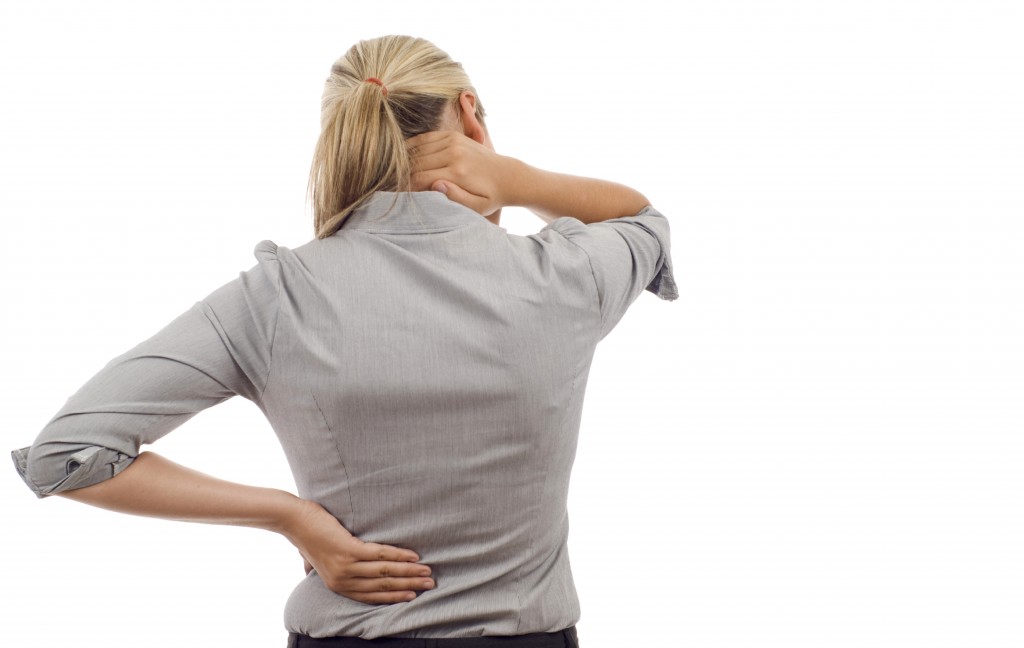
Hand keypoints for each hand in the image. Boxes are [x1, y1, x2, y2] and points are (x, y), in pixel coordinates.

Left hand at [284, 499, 434, 604]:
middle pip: (383, 586)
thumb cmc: (306, 536)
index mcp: (337, 585)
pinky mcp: (349, 550)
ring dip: (409, 572)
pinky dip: (399, 555)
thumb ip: (321, 569)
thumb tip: (311, 571)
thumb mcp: (312, 561)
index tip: (413, 595)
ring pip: (385, 571)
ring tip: (426, 571)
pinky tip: (412, 556)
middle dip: (409, 586)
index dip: (394, 596)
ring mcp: (346, 566)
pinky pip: (380, 554)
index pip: (372, 596)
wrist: (294, 520)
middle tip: (429, 584)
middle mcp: (342, 580)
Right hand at [406, 130, 519, 216]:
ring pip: (417, 149)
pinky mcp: (453, 135)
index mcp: (458, 172)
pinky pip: (425, 139)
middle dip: (402, 175)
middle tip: (391, 185)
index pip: (420, 178)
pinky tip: (405, 158)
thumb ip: (457, 199)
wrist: (506, 175)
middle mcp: (454, 153)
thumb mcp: (478, 207)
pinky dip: (413, 147)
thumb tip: (436, 185)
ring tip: (397, 173)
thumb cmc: (490, 196)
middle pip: (416, 163)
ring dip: (405, 161)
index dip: (405, 187)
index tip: (398, 196)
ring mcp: (453, 141)